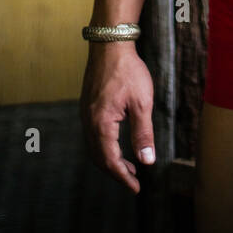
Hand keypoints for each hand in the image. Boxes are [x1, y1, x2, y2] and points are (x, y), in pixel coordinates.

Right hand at [80, 42, 155, 193]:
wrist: (110, 44)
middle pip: (98, 157)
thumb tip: (146, 160)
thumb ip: (143, 133)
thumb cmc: (128, 71)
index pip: (110, 160)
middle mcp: (88, 122)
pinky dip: (104, 146)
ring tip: (128, 165)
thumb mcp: (142, 103)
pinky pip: (92, 135)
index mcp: (101, 124)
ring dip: (109, 160)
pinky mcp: (87, 107)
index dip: (123, 177)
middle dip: (115, 171)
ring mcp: (85, 114)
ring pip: (94, 147)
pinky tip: (116, 144)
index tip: (136, 187)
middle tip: (132, 180)